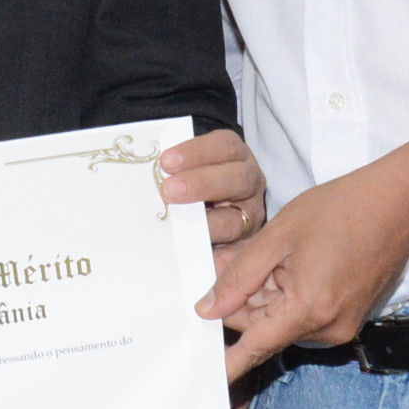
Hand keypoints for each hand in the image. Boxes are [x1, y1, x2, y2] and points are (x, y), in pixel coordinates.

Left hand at [161, 128, 267, 247]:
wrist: (205, 201)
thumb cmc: (189, 179)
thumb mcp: (187, 166)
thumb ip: (176, 167)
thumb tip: (158, 169)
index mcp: (234, 156)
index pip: (224, 146)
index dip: (196, 152)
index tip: (166, 162)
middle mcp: (248, 183)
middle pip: (237, 179)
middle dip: (202, 184)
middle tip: (169, 190)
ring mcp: (250, 214)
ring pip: (237, 220)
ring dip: (209, 225)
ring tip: (183, 229)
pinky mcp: (246, 244)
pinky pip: (237, 254)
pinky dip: (223, 258)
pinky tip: (207, 262)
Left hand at [200, 168, 408, 382]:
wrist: (400, 202)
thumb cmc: (344, 209)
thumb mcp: (278, 236)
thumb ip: (239, 276)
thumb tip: (208, 308)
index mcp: (308, 310)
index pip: (255, 347)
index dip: (226, 362)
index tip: (206, 377)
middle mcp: (328, 329)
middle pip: (265, 330)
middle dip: (240, 303)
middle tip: (220, 264)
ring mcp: (342, 324)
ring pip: (282, 320)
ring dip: (263, 295)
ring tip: (258, 253)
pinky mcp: (349, 315)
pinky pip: (303, 314)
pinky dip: (286, 293)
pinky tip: (282, 263)